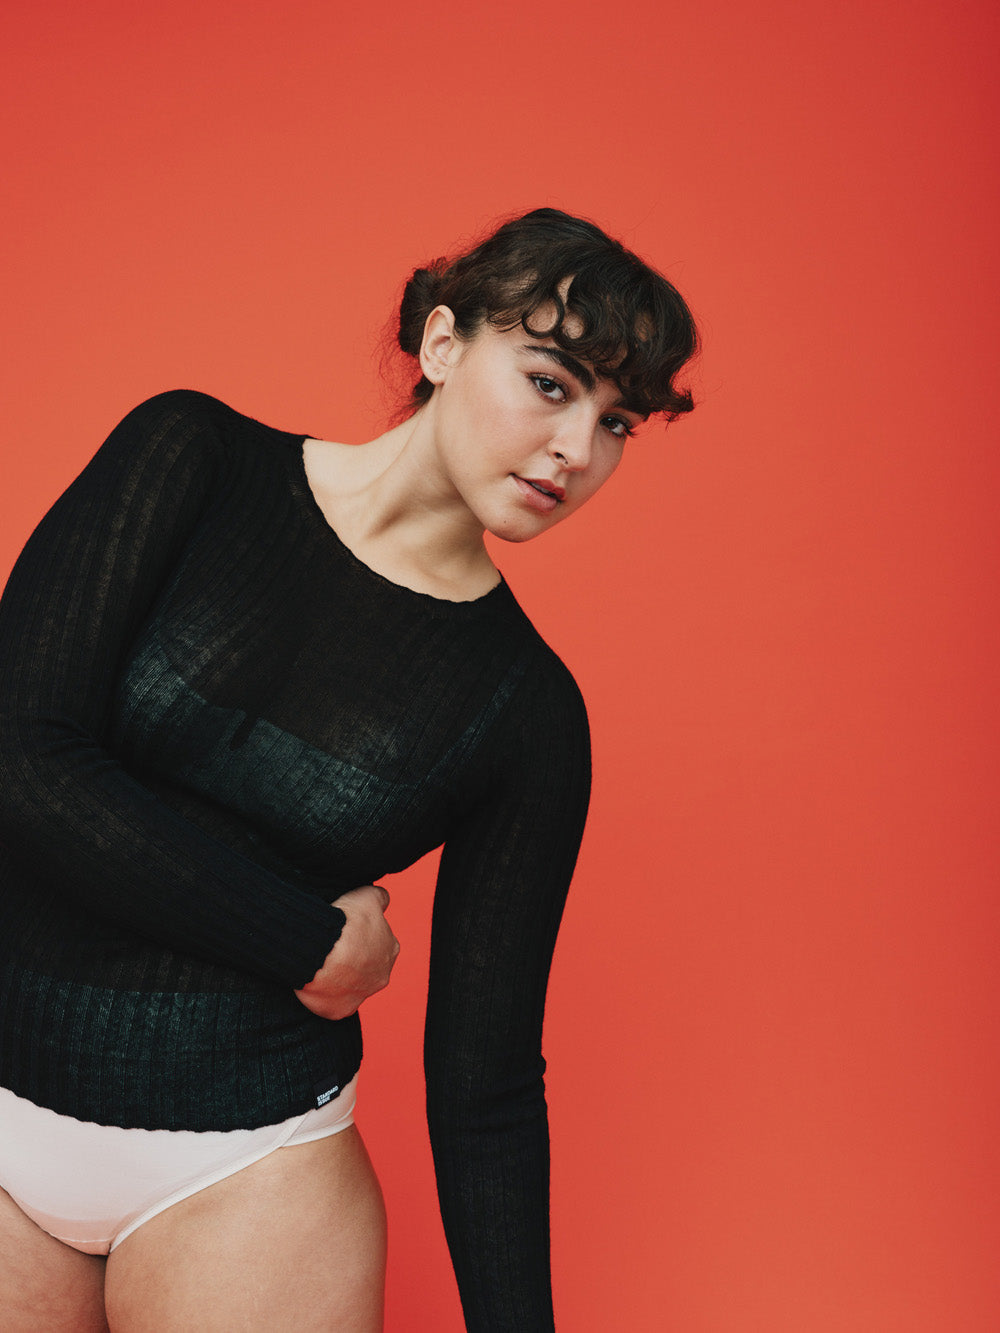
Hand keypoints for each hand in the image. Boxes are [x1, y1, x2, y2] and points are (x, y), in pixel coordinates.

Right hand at [294, 884, 399, 1019]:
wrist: (323, 950)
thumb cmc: (347, 922)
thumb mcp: (367, 896)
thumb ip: (379, 897)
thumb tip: (384, 899)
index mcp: (390, 949)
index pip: (378, 942)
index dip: (360, 936)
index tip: (345, 932)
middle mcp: (381, 976)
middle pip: (367, 968)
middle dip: (352, 960)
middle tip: (331, 948)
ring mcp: (361, 996)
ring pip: (351, 987)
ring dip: (339, 979)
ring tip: (320, 965)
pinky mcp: (340, 1010)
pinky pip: (333, 1005)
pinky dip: (325, 997)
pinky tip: (315, 983)